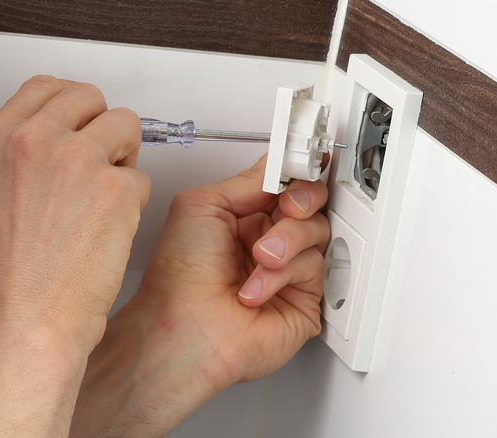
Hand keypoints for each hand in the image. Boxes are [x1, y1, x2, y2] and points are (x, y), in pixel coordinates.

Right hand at [0, 76, 149, 436]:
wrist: (31, 322)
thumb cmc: (13, 277)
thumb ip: (24, 158)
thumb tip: (58, 138)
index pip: (47, 87)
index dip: (72, 106)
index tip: (81, 122)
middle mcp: (36, 141)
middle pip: (92, 98)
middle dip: (103, 127)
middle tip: (100, 162)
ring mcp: (78, 161)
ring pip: (127, 126)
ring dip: (125, 158)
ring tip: (105, 198)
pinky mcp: (117, 188)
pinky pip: (143, 176)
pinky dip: (135, 201)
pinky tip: (110, 227)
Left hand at [70, 156, 329, 436]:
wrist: (184, 328)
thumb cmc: (179, 278)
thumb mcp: (202, 206)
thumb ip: (247, 180)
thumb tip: (279, 164)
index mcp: (244, 217)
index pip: (285, 184)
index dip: (297, 172)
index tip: (302, 161)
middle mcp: (269, 241)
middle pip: (311, 202)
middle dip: (302, 198)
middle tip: (287, 207)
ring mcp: (288, 270)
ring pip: (317, 230)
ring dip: (287, 239)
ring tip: (259, 257)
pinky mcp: (304, 298)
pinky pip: (315, 266)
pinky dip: (284, 273)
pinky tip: (255, 288)